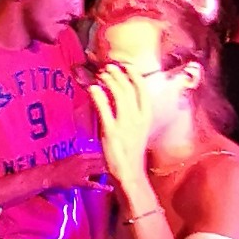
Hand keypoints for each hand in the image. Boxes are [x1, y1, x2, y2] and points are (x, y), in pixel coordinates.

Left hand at [88, 59, 155, 187]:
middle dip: (117, 74)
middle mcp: (138, 118)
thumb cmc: (131, 149)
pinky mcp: (111, 131)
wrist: (129, 172)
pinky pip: (104, 107)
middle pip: (128, 87)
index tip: (125, 66)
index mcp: (146, 116)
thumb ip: (133, 112)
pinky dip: (98, 95)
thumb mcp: (138, 128)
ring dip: (108, 80)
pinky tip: (92, 88)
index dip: (133, 74)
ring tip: (100, 75)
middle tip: (107, 68)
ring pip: (118, 94)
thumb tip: (122, 95)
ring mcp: (125, 124)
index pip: (142, 88)